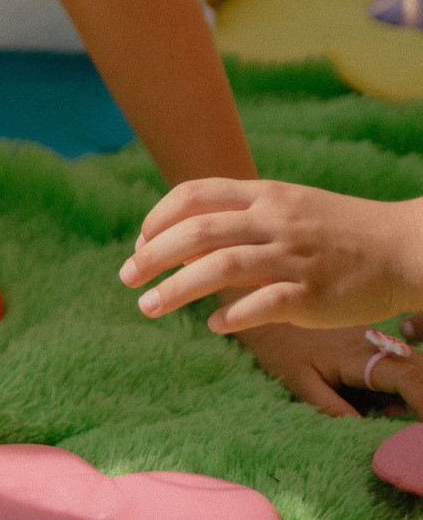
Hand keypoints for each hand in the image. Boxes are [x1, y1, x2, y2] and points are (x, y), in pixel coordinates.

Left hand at [122, 178, 422, 330]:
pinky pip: (264, 303)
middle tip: (126, 277)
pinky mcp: (314, 294)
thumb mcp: (288, 207)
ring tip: (149, 307)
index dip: (158, 218)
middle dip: (152, 255)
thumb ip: (240, 216)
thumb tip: (183, 240)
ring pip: (221, 267)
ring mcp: (294, 257)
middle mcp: (274, 221)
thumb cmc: (339, 231)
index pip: (194, 195)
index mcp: (264, 195)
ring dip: (177, 289)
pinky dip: (233, 315)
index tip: (139, 241)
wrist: (405, 248)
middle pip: (197, 232)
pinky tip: (213, 325)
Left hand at [231, 321, 422, 419]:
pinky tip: (376, 405)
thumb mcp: (298, 380)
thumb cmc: (278, 347)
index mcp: (360, 354)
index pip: (409, 380)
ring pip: (410, 374)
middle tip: (402, 427)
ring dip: (408, 398)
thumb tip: (363, 430)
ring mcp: (376, 344)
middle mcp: (375, 345)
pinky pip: (396, 371)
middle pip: (418, 376)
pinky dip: (396, 391)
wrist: (261, 313)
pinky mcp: (373, 346)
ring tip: (385, 415)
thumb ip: (330, 405)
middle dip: (418, 402)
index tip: (420, 432)